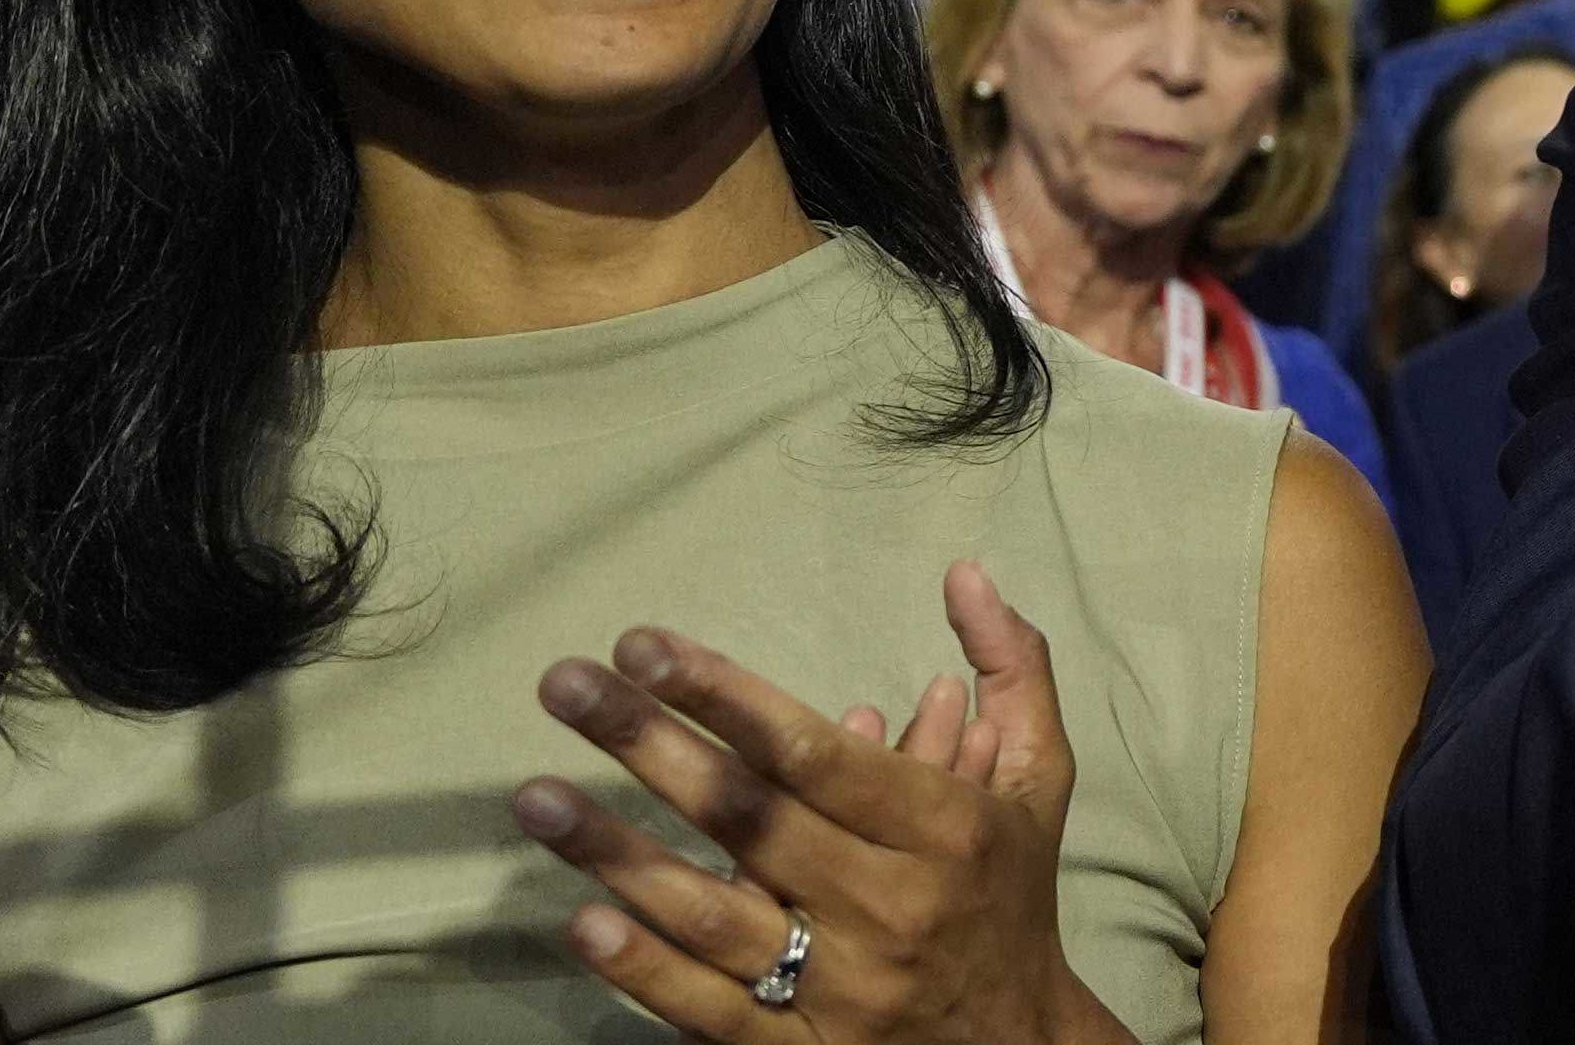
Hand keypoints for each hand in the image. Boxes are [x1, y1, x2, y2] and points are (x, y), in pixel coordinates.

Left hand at [513, 560, 1133, 1043]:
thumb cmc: (1010, 893)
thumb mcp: (1039, 780)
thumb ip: (1013, 671)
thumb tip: (966, 574)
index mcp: (942, 829)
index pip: (817, 754)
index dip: (728, 696)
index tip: (647, 645)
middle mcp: (889, 906)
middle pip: (752, 819)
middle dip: (651, 745)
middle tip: (566, 684)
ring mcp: (843, 989)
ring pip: (718, 916)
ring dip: (619, 854)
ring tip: (534, 796)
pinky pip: (714, 1011)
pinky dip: (647, 970)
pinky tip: (584, 922)